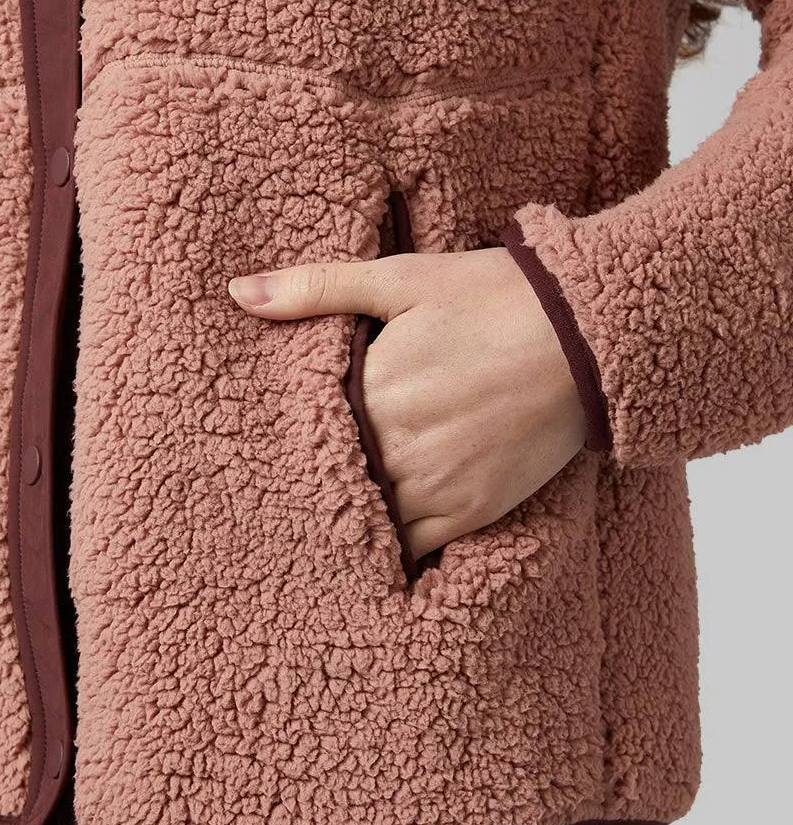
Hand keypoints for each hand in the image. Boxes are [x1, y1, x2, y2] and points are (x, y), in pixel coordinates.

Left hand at [228, 248, 585, 559]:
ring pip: (371, 523)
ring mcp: (436, 486)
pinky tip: (381, 540)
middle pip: (337, 484)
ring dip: (354, 519)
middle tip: (295, 492)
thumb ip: (317, 288)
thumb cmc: (492, 298)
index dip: (296, 444)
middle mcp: (397, 448)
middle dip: (321, 484)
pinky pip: (416, 546)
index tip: (282, 448)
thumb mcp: (401, 277)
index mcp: (371, 392)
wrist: (585, 335)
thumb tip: (240, 292)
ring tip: (338, 515)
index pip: (310, 437)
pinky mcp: (472, 510)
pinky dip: (394, 546)